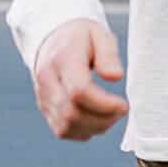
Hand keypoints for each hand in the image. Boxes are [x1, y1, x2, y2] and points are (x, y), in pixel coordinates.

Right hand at [31, 18, 129, 140]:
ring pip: (66, 126)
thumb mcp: (99, 35)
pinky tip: (97, 120)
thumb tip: (116, 77)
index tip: (123, 104)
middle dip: (102, 119)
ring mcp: (43, 97)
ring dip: (94, 128)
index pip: (78, 91)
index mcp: (62, 58)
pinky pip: (62, 131)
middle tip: (122, 110)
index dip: (104, 104)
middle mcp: (47, 80)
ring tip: (112, 115)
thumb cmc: (82, 37)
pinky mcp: (45, 108)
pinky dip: (83, 131)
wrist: (53, 40)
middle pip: (71, 113)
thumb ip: (108, 55)